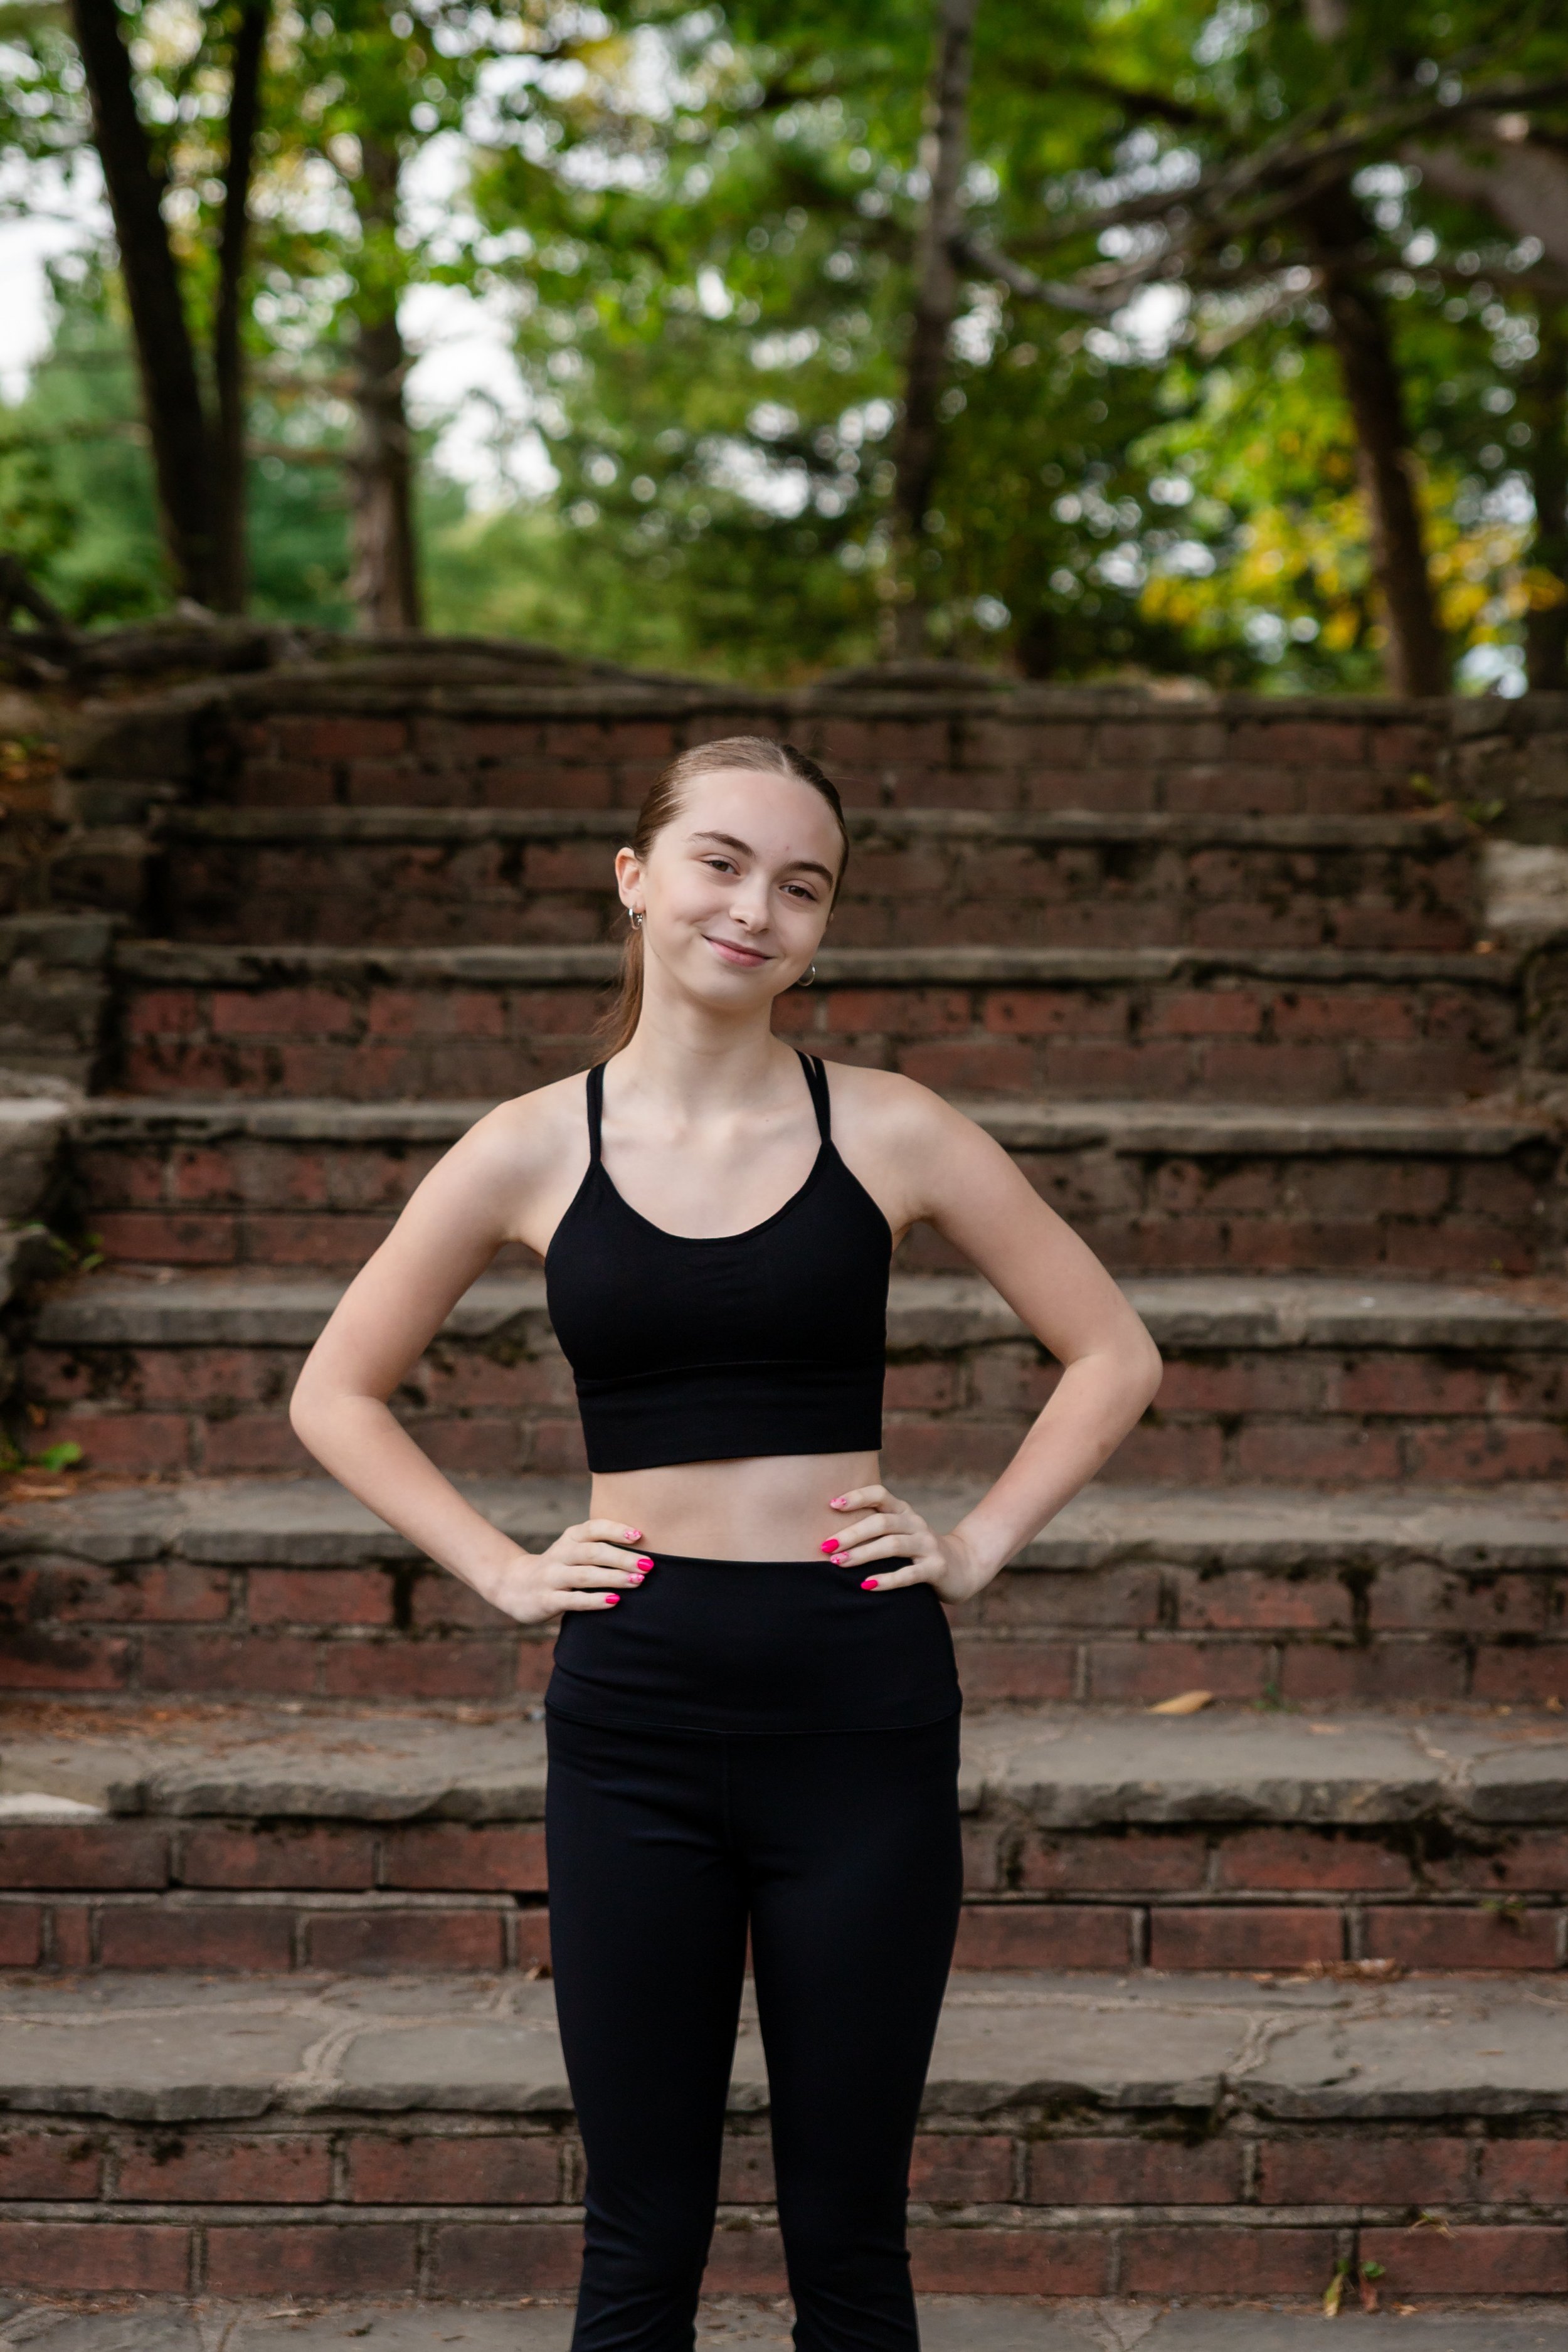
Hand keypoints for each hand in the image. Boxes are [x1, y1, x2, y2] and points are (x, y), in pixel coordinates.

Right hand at [477, 1519, 652, 1625]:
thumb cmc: (558, 1566)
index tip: (640, 1536)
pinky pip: (573, 1599)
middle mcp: (560, 1554)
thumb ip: (599, 1546)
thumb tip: (644, 1548)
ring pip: (584, 1575)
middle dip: (622, 1558)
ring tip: (638, 1581)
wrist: (513, 1585)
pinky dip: (594, 1600)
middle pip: (593, 1552)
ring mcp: (551, 1577)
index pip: (593, 1528)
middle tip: (649, 1565)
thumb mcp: (574, 1550)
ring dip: (613, 1577)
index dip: (616, 1530)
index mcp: (570, 1537)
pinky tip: (614, 1601)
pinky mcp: (546, 1600)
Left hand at [821, 1484, 984, 1604]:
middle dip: (851, 1534)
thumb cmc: (917, 1550)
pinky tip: (866, 1585)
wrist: (963, 1566)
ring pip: (892, 1545)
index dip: (857, 1497)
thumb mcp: (899, 1532)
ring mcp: (928, 1545)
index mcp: (904, 1511)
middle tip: (825, 1546)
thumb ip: (874, 1527)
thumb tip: (829, 1532)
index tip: (831, 1505)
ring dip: (863, 1554)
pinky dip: (886, 1580)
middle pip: (881, 1522)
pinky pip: (909, 1574)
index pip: (880, 1495)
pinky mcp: (936, 1568)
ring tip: (838, 1563)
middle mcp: (916, 1524)